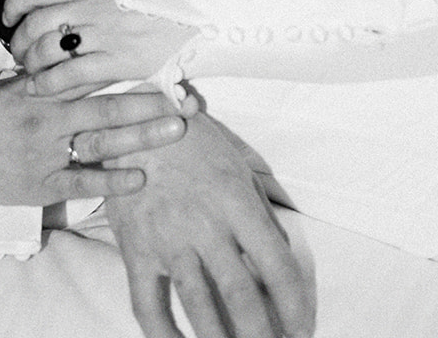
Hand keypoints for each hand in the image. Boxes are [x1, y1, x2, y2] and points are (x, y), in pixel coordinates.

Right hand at [0, 70, 192, 207]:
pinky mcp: (42, 184)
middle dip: (150, 102)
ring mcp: (46, 151)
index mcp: (43, 84)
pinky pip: (81, 182)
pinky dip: (112, 181)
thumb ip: (50, 64)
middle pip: (107, 105)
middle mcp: (48, 115)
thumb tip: (82, 38)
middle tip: (188, 98)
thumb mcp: (15, 78)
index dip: (130, 64)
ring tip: (177, 129)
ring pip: (101, 142)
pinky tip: (141, 177)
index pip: (93, 69)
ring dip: (142, 136)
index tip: (165, 60)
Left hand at [5, 0, 194, 93]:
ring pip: (49, 51)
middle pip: (37, 23)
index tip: (6, 15)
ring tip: (28, 68)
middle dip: (18, 38)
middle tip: (16, 48)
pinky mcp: (122, 64)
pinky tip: (42, 88)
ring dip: (30, 62)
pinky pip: (73, 78)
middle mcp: (95, 6)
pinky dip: (50, 85)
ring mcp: (107, 36)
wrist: (213, 9)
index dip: (13, 4)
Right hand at [105, 112, 314, 337]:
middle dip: (262, 335)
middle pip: (241, 295)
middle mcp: (204, 225)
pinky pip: (148, 307)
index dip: (295, 305)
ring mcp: (167, 241)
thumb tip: (281, 255)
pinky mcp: (135, 252)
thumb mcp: (239, 165)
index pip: (276, 264)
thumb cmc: (194, 141)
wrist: (135, 120)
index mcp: (236, 201)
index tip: (303, 329)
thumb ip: (261, 212)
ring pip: (199, 307)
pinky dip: (165, 337)